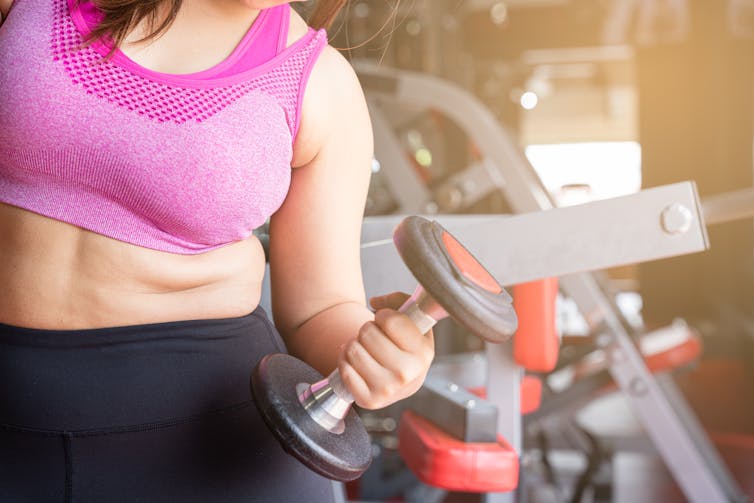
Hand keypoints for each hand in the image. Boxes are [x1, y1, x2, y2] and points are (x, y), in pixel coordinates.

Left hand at [337, 292, 434, 409]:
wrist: (402, 378)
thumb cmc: (405, 345)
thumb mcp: (412, 320)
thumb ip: (397, 300)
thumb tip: (375, 302)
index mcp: (423, 352)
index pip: (390, 320)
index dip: (383, 315)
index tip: (386, 321)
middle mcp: (408, 373)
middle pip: (367, 333)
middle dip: (368, 329)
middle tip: (375, 337)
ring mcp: (388, 390)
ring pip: (353, 349)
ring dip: (355, 344)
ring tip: (365, 349)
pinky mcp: (369, 400)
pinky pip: (344, 369)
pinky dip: (345, 361)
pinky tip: (356, 362)